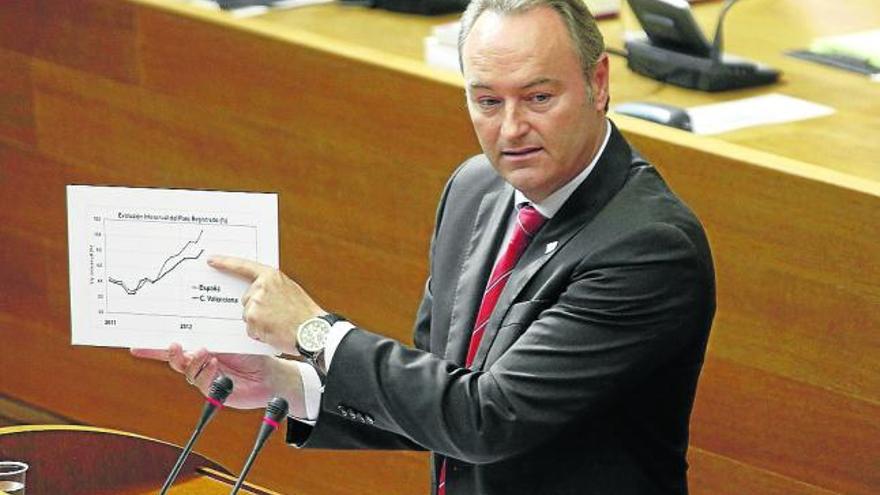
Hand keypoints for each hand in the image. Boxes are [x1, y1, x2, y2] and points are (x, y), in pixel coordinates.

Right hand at [130, 344, 301, 409]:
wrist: (269, 375)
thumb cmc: (252, 354)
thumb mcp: (231, 340)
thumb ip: (212, 339)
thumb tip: (195, 336)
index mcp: (202, 347)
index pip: (175, 347)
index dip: (154, 348)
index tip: (136, 346)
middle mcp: (201, 363)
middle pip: (175, 360)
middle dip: (170, 354)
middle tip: (174, 346)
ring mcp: (205, 377)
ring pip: (187, 371)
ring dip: (194, 361)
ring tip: (206, 353)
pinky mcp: (212, 390)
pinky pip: (201, 382)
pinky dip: (206, 372)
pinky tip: (215, 365)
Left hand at [208, 255, 324, 353]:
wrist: (313, 330)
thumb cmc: (305, 314)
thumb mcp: (290, 291)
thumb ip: (272, 287)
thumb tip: (257, 294)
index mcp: (271, 275)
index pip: (243, 266)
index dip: (226, 263)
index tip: (212, 260)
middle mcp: (260, 286)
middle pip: (246, 299)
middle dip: (256, 309)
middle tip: (276, 315)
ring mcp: (255, 302)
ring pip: (247, 315)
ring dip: (258, 323)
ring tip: (278, 324)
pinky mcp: (252, 318)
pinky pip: (250, 329)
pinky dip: (259, 333)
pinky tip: (274, 332)